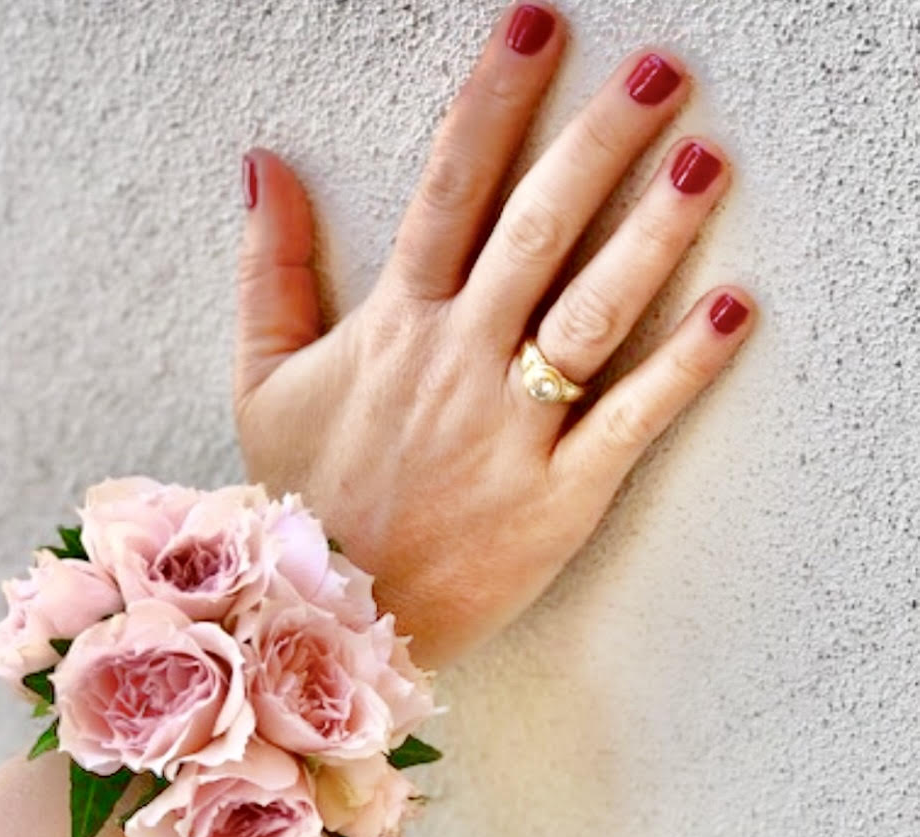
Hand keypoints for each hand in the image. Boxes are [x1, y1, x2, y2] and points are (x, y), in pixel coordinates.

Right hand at [232, 4, 755, 668]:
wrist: (324, 619)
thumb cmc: (299, 496)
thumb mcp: (261, 381)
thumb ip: (268, 270)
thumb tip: (263, 166)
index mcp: (391, 328)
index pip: (446, 190)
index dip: (493, 101)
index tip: (537, 27)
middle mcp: (455, 364)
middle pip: (535, 231)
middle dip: (597, 142)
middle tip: (661, 73)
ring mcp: (508, 431)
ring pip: (589, 313)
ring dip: (652, 236)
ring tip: (705, 165)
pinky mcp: (554, 499)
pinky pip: (626, 421)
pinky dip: (683, 367)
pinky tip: (733, 309)